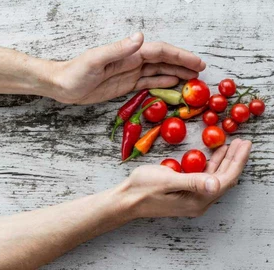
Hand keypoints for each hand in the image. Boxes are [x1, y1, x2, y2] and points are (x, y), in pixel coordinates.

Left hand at [51, 32, 205, 103]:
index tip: (196, 63)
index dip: (179, 56)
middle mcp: (132, 61)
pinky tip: (172, 84)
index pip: (159, 52)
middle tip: (201, 72)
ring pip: (158, 72)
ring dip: (176, 74)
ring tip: (192, 80)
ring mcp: (129, 73)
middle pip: (163, 61)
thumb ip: (118, 49)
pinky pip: (147, 83)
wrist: (62, 85)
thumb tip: (140, 37)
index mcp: (128, 54)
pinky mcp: (125, 85)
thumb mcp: (95, 60)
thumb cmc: (75, 72)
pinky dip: (161, 83)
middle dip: (183, 64)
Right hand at [117, 139, 251, 217]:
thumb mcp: (166, 180)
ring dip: (224, 162)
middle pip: (223, 179)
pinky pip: (205, 179)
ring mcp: (192, 199)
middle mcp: (198, 202)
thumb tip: (215, 184)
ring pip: (215, 179)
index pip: (225, 180)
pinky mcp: (185, 194)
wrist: (126, 199)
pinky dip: (212, 165)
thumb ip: (192, 182)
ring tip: (232, 145)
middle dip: (234, 160)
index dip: (236, 161)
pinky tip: (214, 155)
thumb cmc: (142, 188)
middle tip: (243, 142)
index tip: (244, 145)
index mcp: (196, 200)